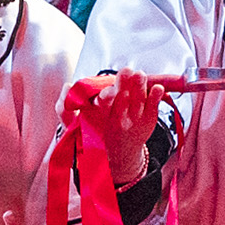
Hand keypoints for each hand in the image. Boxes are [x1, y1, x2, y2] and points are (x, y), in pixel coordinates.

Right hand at [70, 72, 167, 187]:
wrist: (121, 153)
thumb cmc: (102, 129)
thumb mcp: (83, 122)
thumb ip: (73, 107)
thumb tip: (67, 86)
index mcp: (102, 118)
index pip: (102, 107)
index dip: (106, 98)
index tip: (108, 90)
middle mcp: (118, 120)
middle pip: (121, 101)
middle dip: (123, 86)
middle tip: (126, 71)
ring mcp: (135, 121)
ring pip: (138, 101)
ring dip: (139, 86)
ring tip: (140, 73)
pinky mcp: (148, 121)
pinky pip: (154, 108)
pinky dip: (156, 97)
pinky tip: (158, 88)